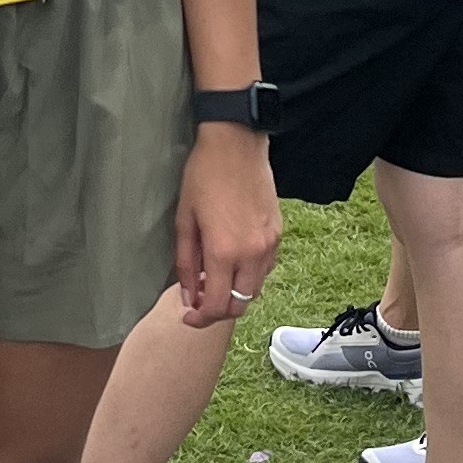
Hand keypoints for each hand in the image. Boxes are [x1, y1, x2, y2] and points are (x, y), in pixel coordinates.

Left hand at [172, 130, 279, 327]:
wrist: (236, 143)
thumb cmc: (204, 175)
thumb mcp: (185, 220)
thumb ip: (186, 263)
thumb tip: (188, 295)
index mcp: (224, 252)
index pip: (218, 306)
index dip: (201, 319)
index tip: (189, 317)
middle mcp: (252, 254)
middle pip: (240, 304)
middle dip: (218, 311)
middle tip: (200, 302)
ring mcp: (269, 244)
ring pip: (255, 288)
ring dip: (235, 293)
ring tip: (215, 279)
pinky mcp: (278, 233)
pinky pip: (266, 268)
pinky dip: (250, 275)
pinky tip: (233, 260)